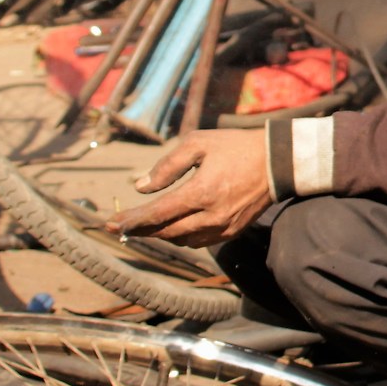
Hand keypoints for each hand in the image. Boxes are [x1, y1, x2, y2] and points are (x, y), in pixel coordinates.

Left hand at [107, 128, 273, 247]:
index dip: (131, 220)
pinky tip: (170, 226)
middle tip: (119, 226)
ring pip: (180, 240)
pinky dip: (179, 236)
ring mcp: (222, 228)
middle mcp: (210, 216)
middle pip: (164, 232)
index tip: (109, 224)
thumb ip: (166, 165)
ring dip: (159, 233)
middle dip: (139, 230)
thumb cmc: (235, 148)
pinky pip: (197, 241)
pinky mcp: (230, 232)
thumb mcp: (198, 144)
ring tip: (142, 225)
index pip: (157, 214)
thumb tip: (140, 187)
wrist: (277, 163)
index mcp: (200, 192)